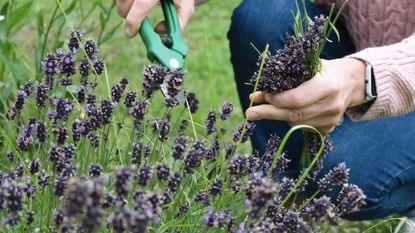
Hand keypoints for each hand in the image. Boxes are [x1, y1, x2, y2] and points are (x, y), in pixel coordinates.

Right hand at [116, 0, 194, 37]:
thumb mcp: (185, 7)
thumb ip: (177, 24)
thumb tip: (158, 31)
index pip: (142, 5)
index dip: (133, 21)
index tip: (130, 33)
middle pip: (125, 0)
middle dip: (126, 14)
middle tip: (134, 21)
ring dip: (124, 6)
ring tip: (136, 9)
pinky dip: (123, 1)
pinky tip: (133, 3)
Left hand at [246, 58, 366, 133]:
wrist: (352, 81)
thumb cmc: (324, 70)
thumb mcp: (305, 68)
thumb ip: (282, 81)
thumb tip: (254, 96)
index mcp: (327, 86)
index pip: (295, 100)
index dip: (276, 100)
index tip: (263, 96)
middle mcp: (331, 105)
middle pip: (293, 115)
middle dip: (268, 113)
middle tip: (249, 113)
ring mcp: (332, 119)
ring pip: (295, 123)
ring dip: (280, 115)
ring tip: (275, 105)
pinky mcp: (329, 128)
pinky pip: (302, 128)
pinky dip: (293, 120)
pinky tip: (295, 110)